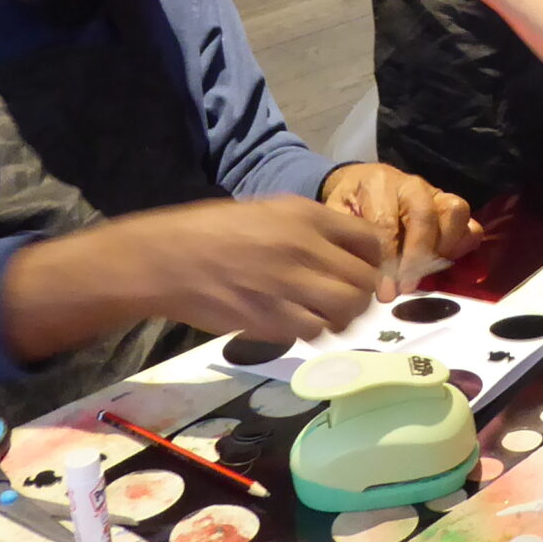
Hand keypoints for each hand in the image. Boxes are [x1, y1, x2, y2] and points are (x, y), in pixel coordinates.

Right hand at [107, 195, 385, 343]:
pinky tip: (302, 322)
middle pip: (363, 280)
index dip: (374, 259)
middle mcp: (304, 248)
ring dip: (343, 315)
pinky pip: (314, 331)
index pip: (369, 239)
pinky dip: (315, 330)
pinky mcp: (270, 319)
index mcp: (306, 216)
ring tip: (329, 313)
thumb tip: (347, 252)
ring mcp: (288, 286)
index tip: (365, 268)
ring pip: (345, 310)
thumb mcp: (270, 210)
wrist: (169, 258)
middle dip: (362, 292)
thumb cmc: (216, 230)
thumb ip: (312, 227)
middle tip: (348, 297)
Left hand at [321, 162, 480, 299]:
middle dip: (417, 257)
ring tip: (425, 275)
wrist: (362, 183)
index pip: (387, 224)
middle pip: (426, 216)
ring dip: (444, 249)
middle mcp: (412, 184)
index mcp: (379, 183)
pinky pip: (470, 224)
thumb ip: (347, 239)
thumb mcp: (337, 215)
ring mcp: (436, 193)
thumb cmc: (350, 203)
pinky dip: (462, 246)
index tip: (385, 292)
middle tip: (405, 288)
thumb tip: (360, 276)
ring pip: (455, 212)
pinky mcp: (451, 207)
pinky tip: (443, 263)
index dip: (388, 261)